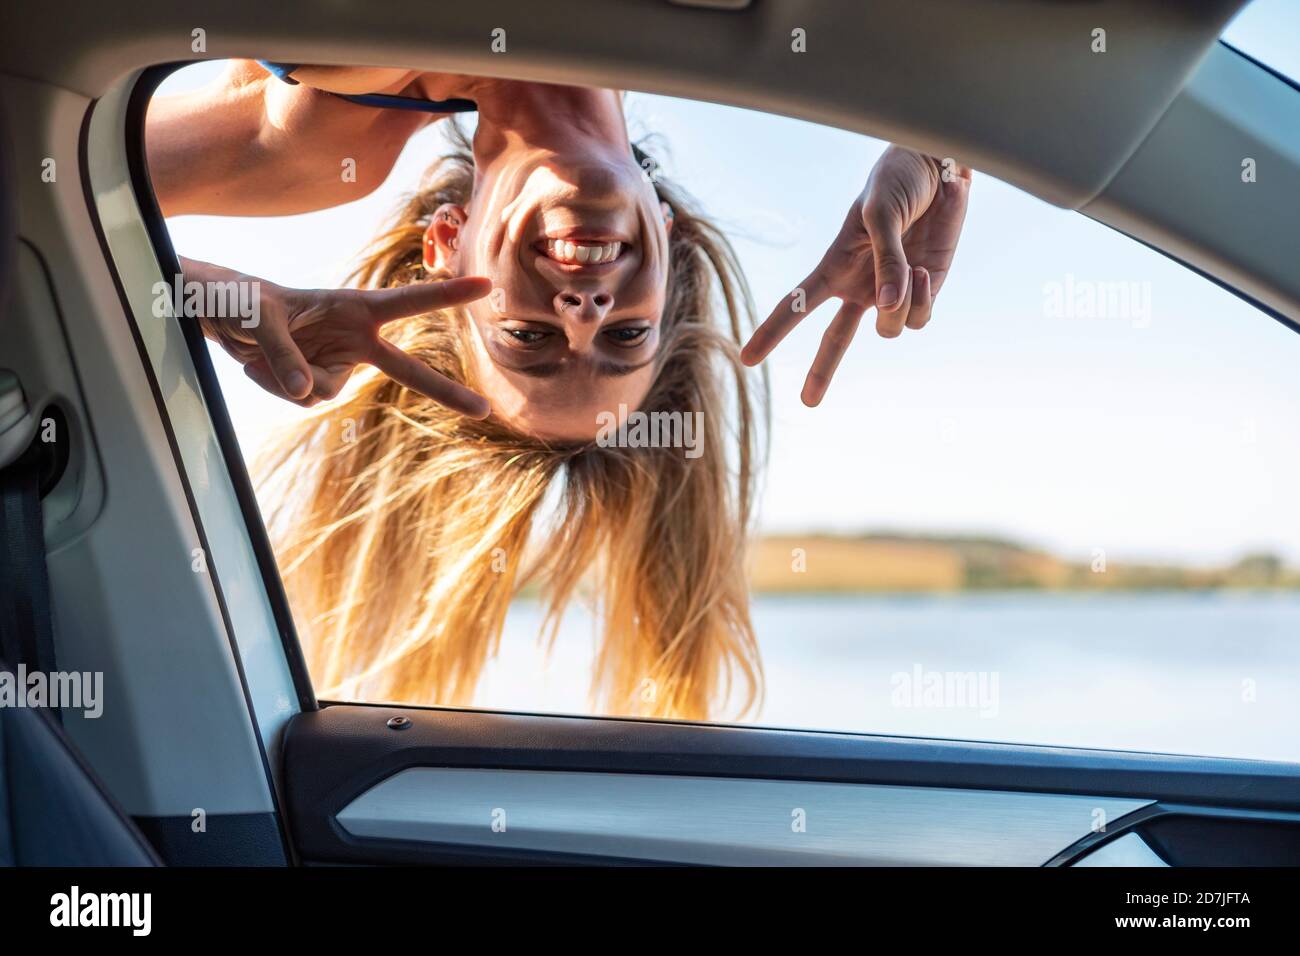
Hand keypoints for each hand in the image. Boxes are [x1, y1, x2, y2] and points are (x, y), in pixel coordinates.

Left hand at [182, 258, 492, 415]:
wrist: (222, 317)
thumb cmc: (243, 301)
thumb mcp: (257, 320)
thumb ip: (284, 356)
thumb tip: (306, 393)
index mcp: (354, 308)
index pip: (408, 302)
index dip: (448, 294)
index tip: (484, 286)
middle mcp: (355, 338)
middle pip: (407, 370)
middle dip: (445, 391)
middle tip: (483, 409)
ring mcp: (339, 363)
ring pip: (327, 393)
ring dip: (288, 381)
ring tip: (260, 356)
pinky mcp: (319, 380)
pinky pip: (305, 400)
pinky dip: (277, 387)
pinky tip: (259, 366)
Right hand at [741, 146, 971, 405]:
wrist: (938, 166)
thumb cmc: (897, 181)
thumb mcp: (881, 214)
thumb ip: (885, 263)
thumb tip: (887, 309)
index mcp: (834, 267)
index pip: (796, 306)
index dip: (771, 333)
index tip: (748, 358)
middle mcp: (858, 287)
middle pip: (835, 341)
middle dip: (822, 372)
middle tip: (808, 402)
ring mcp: (890, 293)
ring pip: (889, 329)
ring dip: (901, 306)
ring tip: (911, 266)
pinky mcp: (923, 291)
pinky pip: (918, 318)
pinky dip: (921, 301)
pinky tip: (922, 269)